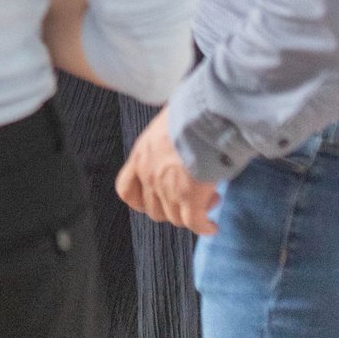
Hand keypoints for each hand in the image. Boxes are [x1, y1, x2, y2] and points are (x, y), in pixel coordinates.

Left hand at [116, 108, 219, 235]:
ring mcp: (168, 189)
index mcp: (141, 155)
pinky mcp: (190, 198)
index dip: (139, 201)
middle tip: (192, 196)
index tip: (155, 199)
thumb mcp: (166, 122)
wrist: (205, 115)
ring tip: (210, 200)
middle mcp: (149, 175)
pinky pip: (195, 223)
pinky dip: (204, 227)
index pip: (126, 189)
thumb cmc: (190, 110)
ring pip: (175, 218)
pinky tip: (212, 227)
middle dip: (173, 207)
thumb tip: (177, 136)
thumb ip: (165, 138)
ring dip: (192, 214)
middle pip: (153, 209)